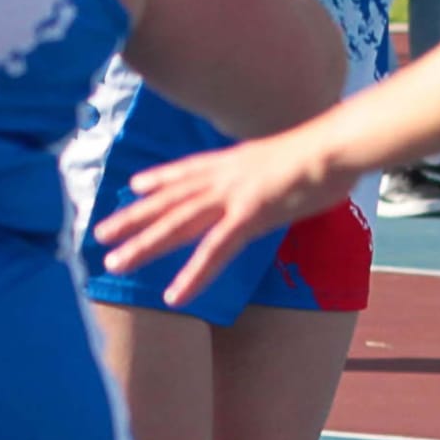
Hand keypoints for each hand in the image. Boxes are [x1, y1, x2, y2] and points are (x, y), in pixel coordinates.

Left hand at [95, 133, 342, 305]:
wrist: (339, 144)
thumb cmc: (328, 150)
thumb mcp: (292, 157)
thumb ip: (275, 169)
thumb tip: (280, 174)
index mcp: (234, 162)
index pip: (188, 171)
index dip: (159, 180)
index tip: (134, 187)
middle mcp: (224, 177)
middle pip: (169, 201)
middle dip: (133, 218)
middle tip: (100, 234)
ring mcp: (233, 197)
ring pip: (177, 225)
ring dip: (144, 246)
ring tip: (115, 263)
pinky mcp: (249, 217)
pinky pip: (214, 252)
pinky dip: (192, 275)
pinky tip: (174, 295)